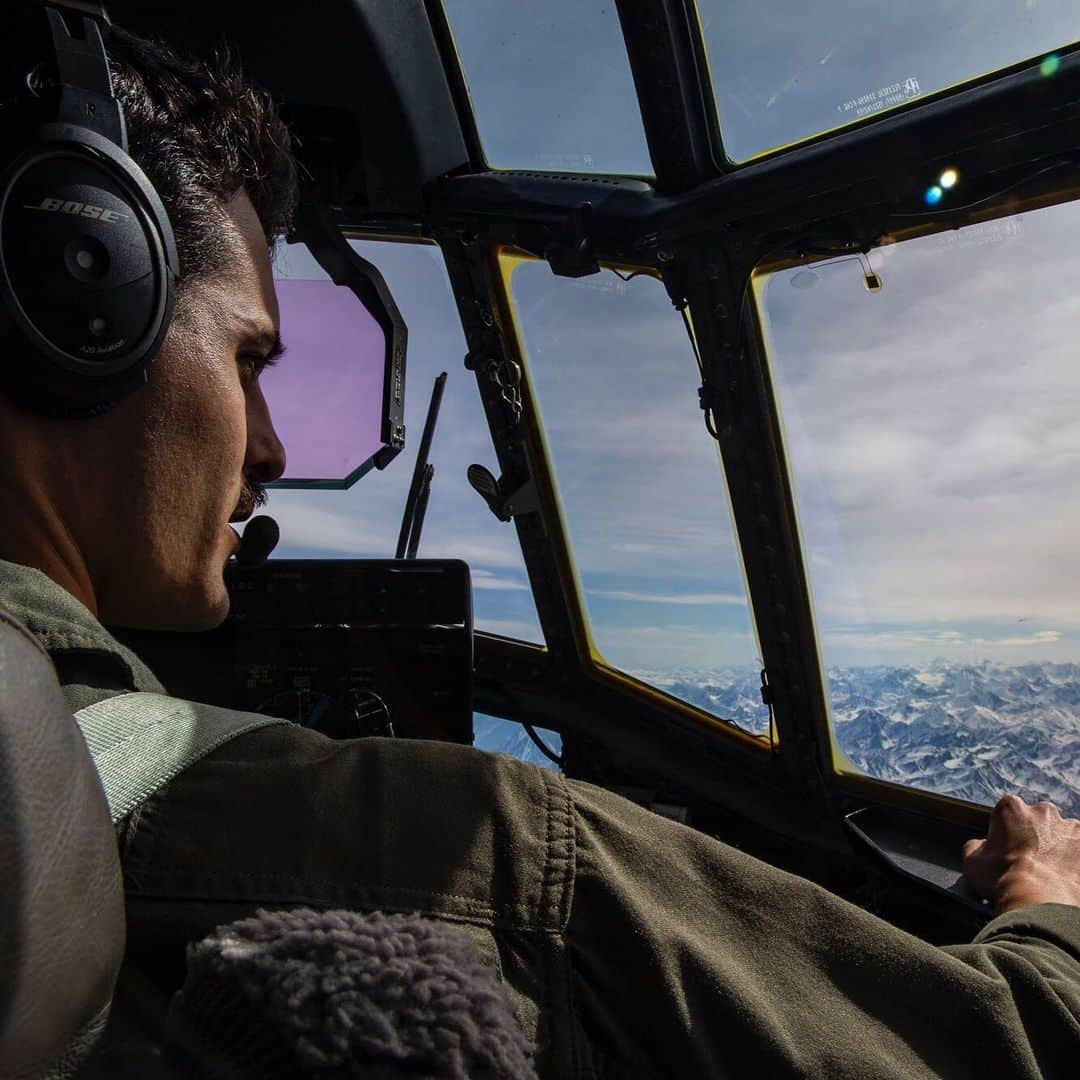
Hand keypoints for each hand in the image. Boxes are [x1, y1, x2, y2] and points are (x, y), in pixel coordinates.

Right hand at [962, 795, 1079, 914]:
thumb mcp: (971, 861)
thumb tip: (981, 845)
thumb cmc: (1002, 879)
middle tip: (1033, 863)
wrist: (1040, 902)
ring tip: (1054, 874)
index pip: (1008, 813)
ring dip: (1061, 849)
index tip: (1008, 851)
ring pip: (1066, 835)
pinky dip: (1077, 863)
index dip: (1007, 832)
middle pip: (1040, 820)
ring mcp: (1072, 828)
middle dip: (1038, 837)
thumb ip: (976, 845)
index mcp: (1011, 807)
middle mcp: (1043, 811)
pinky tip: (1068, 878)